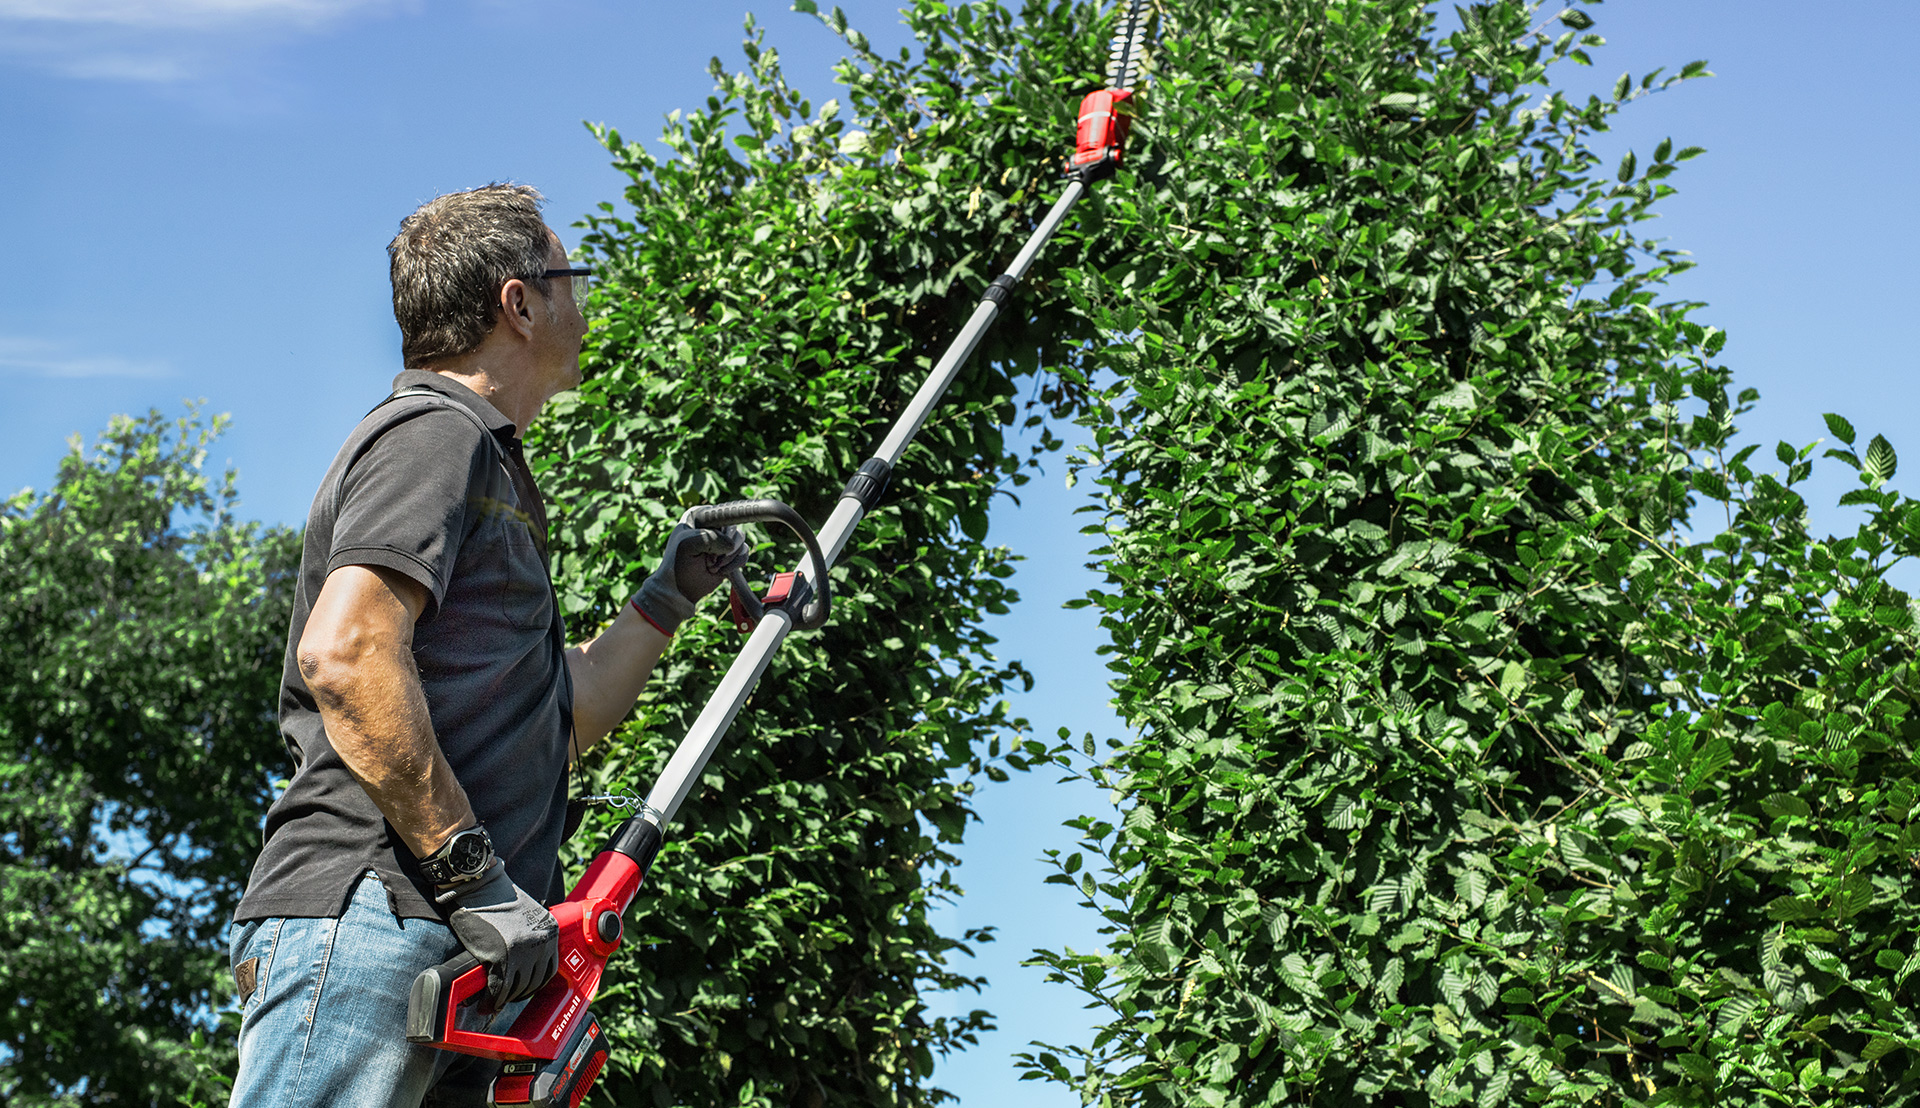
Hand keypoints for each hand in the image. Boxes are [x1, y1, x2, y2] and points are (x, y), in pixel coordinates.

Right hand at [435, 862, 558, 1004]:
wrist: (479, 884)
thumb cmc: (497, 897)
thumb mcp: (525, 915)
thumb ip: (530, 935)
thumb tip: (523, 961)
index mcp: (550, 930)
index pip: (549, 969)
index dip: (535, 984)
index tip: (523, 989)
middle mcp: (541, 942)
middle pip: (533, 982)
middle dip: (518, 994)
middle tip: (505, 998)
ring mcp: (522, 951)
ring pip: (516, 989)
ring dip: (504, 999)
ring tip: (493, 1001)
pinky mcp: (500, 956)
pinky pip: (498, 989)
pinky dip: (491, 1000)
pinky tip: (485, 1004)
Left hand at [629, 523, 749, 634]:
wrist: (680, 590)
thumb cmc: (678, 565)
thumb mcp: (687, 545)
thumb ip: (710, 538)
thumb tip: (731, 546)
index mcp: (697, 516)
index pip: (718, 512)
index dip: (718, 530)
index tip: (711, 545)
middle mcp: (711, 526)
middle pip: (733, 526)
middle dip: (724, 546)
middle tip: (710, 558)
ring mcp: (722, 540)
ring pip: (740, 539)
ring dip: (729, 556)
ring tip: (713, 566)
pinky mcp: (730, 554)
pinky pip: (744, 552)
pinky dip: (736, 563)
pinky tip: (721, 571)